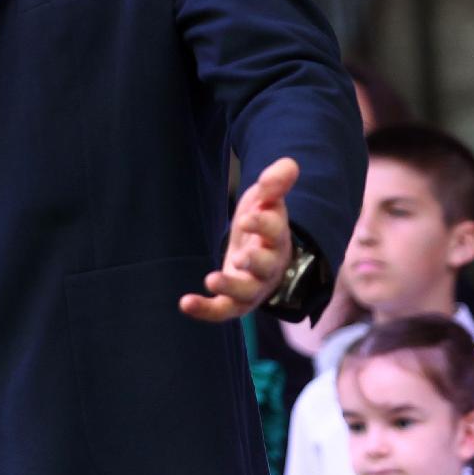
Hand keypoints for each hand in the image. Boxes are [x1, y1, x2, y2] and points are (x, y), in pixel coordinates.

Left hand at [179, 157, 297, 322]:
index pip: (275, 233)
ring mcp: (252, 286)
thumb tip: (289, 164)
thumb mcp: (267, 198)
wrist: (261, 251)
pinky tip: (185, 303)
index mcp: (277, 239)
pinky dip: (205, 309)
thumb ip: (275, 182)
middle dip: (255, 262)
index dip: (263, 225)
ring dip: (230, 287)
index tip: (248, 217)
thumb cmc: (263, 221)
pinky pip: (223, 310)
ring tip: (212, 279)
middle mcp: (268, 266)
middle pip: (266, 268)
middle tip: (241, 256)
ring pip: (246, 294)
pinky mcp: (234, 301)